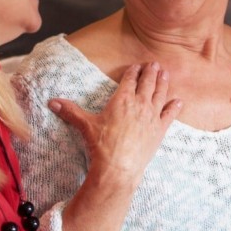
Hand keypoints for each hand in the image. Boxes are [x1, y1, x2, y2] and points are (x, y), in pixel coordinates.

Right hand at [50, 62, 181, 230]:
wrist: (118, 167)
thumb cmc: (102, 145)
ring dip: (163, 83)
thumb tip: (52, 102)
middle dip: (151, 72)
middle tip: (155, 64)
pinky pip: (170, 115)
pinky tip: (179, 101)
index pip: (129, 80)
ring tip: (166, 74)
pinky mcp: (160, 130)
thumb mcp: (85, 125)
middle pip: (147, 83)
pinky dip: (175, 107)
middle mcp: (139, 104)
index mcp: (122, 99)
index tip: (137, 65)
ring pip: (160, 94)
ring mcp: (152, 116)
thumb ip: (71, 111)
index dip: (133, 71)